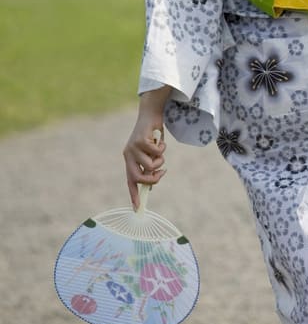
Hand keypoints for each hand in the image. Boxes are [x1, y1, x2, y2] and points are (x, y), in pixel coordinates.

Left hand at [123, 89, 170, 207]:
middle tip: (162, 172)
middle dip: (153, 179)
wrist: (150, 115)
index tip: (137, 208)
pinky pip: (157, 153)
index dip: (134, 195)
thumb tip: (151, 184)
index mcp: (129, 160)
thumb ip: (149, 167)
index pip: (130, 181)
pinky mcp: (140, 141)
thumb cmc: (152, 136)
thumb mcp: (151, 154)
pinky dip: (162, 148)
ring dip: (161, 160)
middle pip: (139, 178)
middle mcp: (128, 155)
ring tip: (160, 150)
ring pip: (151, 166)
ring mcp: (133, 148)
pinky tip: (159, 139)